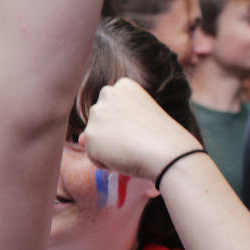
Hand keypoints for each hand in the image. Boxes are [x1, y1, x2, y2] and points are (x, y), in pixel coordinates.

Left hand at [79, 78, 200, 182]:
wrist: (168, 152)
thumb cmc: (162, 138)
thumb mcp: (138, 122)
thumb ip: (109, 125)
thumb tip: (80, 139)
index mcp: (123, 85)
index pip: (113, 111)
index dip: (127, 125)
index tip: (143, 127)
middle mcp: (107, 94)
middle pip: (102, 124)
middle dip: (114, 136)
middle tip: (138, 140)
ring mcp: (97, 114)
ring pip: (96, 141)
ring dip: (110, 150)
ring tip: (132, 148)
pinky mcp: (90, 135)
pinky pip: (94, 158)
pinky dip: (107, 163)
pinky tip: (125, 157)